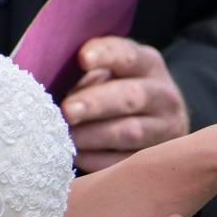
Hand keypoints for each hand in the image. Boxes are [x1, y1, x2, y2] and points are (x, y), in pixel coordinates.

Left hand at [61, 37, 189, 171]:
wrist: (159, 125)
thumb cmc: (118, 91)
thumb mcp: (111, 73)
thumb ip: (88, 74)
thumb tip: (52, 84)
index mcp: (148, 65)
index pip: (128, 55)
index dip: (106, 55)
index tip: (82, 59)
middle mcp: (163, 96)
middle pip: (131, 97)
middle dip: (96, 103)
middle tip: (68, 111)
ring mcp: (164, 130)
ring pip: (130, 132)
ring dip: (93, 135)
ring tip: (66, 136)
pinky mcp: (157, 158)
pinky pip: (125, 160)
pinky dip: (97, 159)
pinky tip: (76, 156)